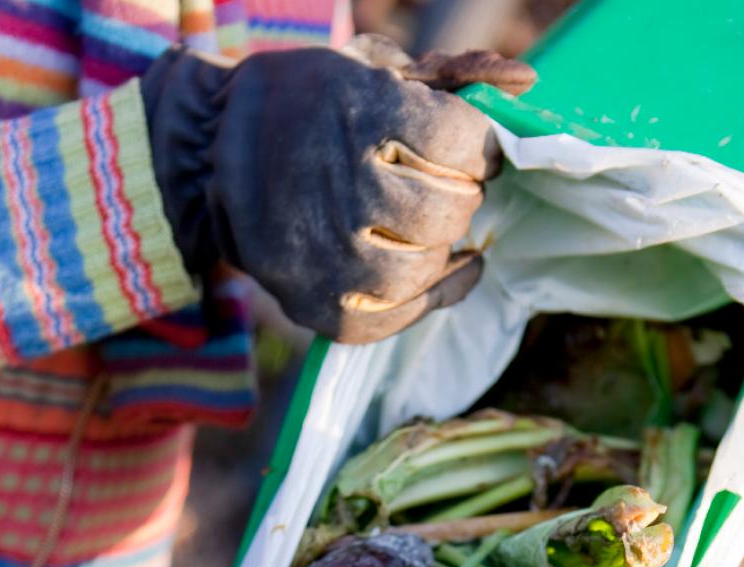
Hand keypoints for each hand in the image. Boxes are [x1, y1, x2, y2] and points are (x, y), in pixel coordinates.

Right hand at [140, 39, 532, 344]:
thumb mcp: (371, 70)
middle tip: (449, 189)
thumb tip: (528, 82)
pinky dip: (431, 297)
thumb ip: (454, 75)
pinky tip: (442, 273)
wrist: (214, 159)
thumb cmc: (309, 108)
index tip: (470, 150)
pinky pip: (396, 318)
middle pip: (447, 210)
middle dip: (462, 198)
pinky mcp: (318, 306)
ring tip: (433, 229)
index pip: (460, 143)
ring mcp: (327, 257)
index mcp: (360, 116)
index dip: (479, 148)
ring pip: (424, 269)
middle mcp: (343, 190)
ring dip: (443, 248)